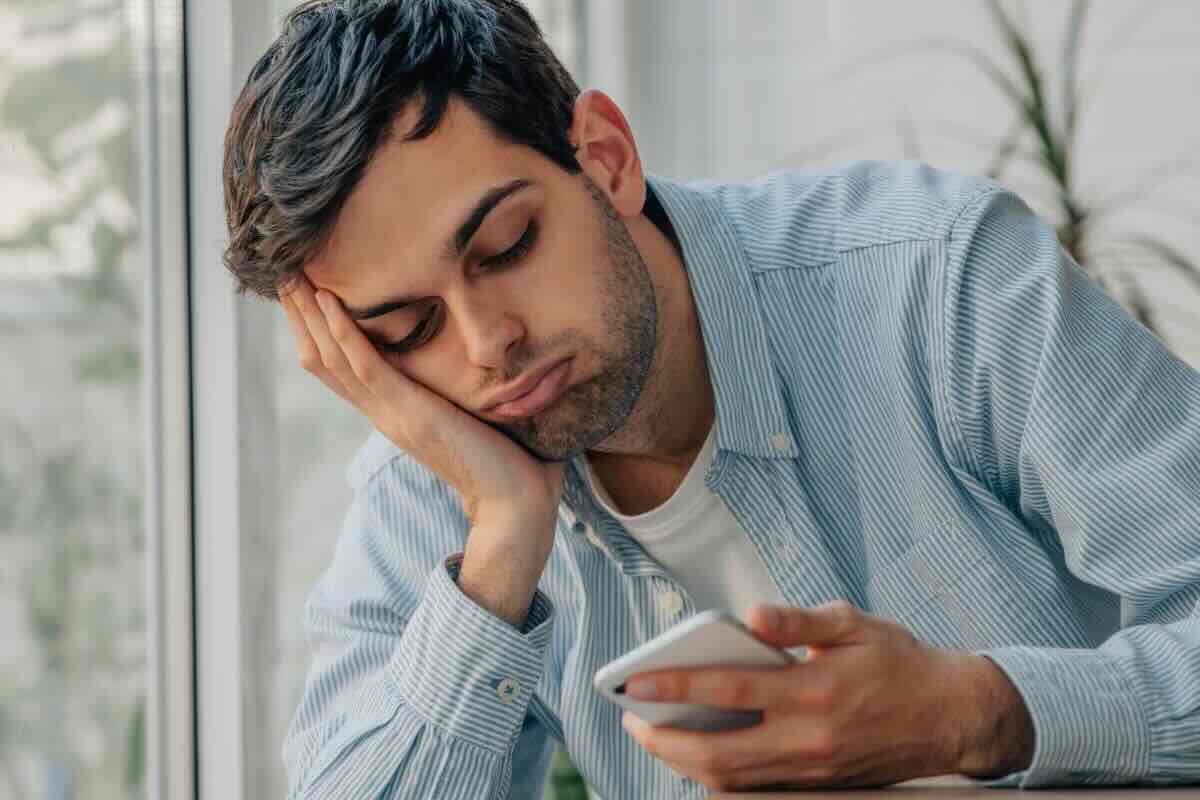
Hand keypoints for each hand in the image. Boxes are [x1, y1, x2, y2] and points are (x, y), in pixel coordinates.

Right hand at [279, 276, 564, 526]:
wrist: (515, 504)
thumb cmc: (506, 461)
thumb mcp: (468, 416)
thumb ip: (457, 392)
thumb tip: (478, 358)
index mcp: (392, 413)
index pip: (339, 367)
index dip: (316, 331)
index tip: (303, 292)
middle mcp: (382, 412)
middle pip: (323, 359)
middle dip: (300, 316)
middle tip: (280, 272)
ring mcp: (392, 413)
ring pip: (332, 358)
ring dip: (309, 315)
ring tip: (291, 275)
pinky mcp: (410, 412)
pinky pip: (366, 366)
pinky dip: (344, 331)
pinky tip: (327, 300)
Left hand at [620, 602, 1034, 792]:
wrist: (952, 717)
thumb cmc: (899, 662)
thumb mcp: (854, 624)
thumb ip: (800, 619)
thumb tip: (753, 614)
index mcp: (814, 690)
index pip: (727, 690)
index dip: (674, 685)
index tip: (635, 680)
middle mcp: (808, 739)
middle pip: (717, 754)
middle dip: (663, 740)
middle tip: (631, 719)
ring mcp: (811, 771)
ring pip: (731, 780)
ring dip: (683, 762)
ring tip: (654, 734)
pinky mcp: (816, 787)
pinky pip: (754, 788)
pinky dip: (717, 776)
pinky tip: (697, 753)